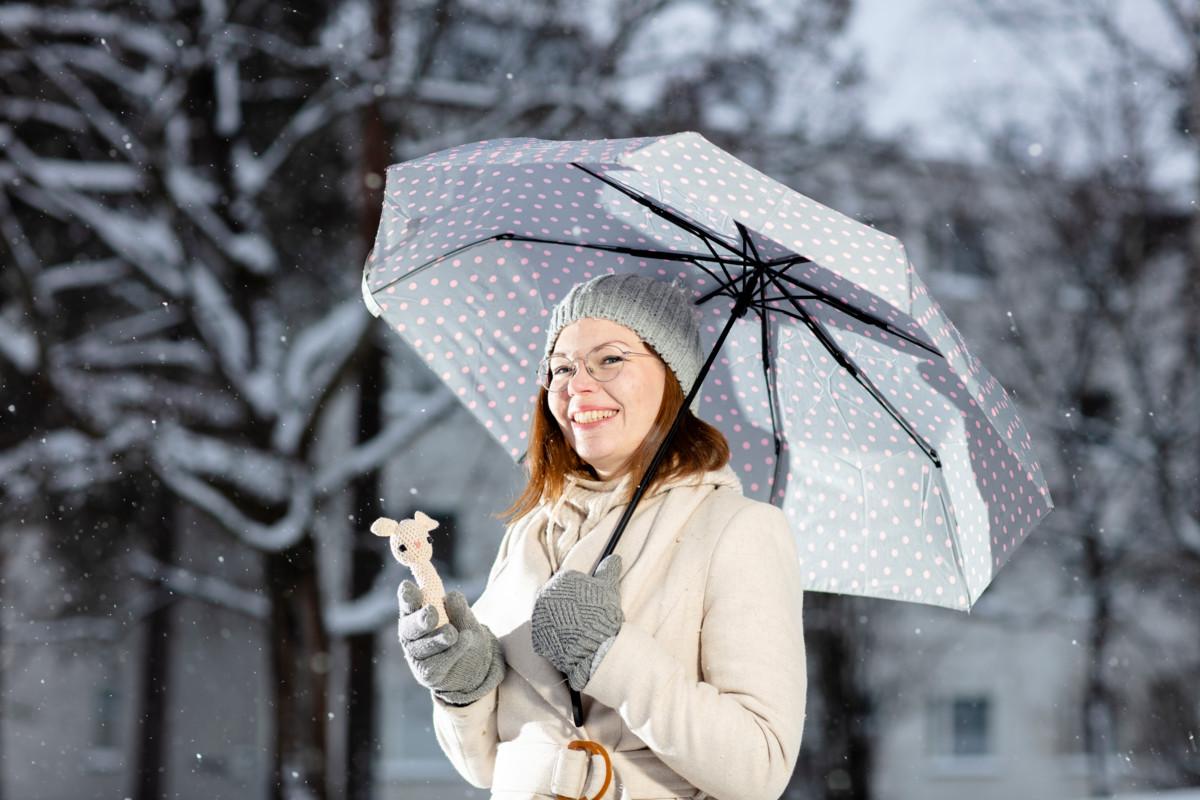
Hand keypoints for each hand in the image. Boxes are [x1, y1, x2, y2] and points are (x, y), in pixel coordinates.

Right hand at [397, 581, 504, 704]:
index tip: (408, 586)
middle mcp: (411, 635)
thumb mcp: (466, 618)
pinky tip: (465, 640)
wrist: (477, 665)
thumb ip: (458, 608)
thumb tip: (451, 596)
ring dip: (438, 638)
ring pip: (422, 647)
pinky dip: (453, 651)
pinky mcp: (427, 673)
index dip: (407, 596)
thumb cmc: (464, 633)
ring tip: (453, 633)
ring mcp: (417, 656)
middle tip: (431, 613)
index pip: (408, 603)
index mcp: (416, 614)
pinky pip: (437, 662)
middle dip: (419, 620)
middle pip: (408, 627)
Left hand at [531, 554, 623, 691]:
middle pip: (557, 599)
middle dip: (570, 607)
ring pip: (551, 616)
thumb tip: (615, 557)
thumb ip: (609, 570)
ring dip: (561, 622)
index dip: (582, 595)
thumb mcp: (609, 588)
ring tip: (578, 632)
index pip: (568, 583)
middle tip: (585, 619)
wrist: (594, 647)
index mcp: (560, 580)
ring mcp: (538, 617)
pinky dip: (556, 638)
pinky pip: (546, 634)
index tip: (590, 605)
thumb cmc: (603, 614)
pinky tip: (570, 642)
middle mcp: (544, 595)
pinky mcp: (536, 637)